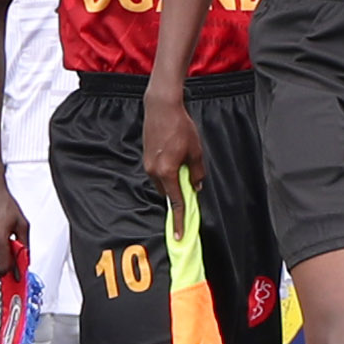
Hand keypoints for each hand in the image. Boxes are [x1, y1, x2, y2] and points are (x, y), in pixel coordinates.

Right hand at [140, 85, 204, 231]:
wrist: (161, 109)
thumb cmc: (181, 128)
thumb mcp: (196, 151)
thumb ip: (197, 173)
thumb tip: (196, 187)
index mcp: (167, 172)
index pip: (176, 201)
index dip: (179, 219)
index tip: (178, 234)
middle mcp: (153, 171)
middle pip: (168, 192)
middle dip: (179, 193)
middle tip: (192, 185)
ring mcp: (147, 165)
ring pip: (162, 183)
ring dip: (174, 181)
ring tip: (185, 163)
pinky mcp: (146, 158)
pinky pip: (158, 173)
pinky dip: (168, 173)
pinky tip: (177, 158)